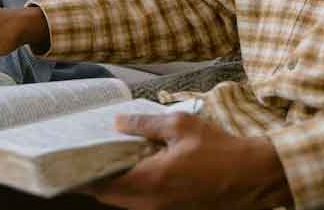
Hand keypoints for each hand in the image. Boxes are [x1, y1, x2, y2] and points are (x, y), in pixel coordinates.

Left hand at [82, 113, 291, 209]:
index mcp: (151, 182)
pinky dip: (132, 190)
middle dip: (95, 179)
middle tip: (87, 156)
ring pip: (126, 203)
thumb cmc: (221, 151)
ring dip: (114, 185)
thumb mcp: (181, 126)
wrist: (255, 177)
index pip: (102, 185)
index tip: (68, 162)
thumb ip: (145, 124)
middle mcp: (153, 204)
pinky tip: (136, 169)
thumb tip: (118, 123)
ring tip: (108, 160)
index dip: (82, 175)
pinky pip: (143, 204)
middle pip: (110, 197)